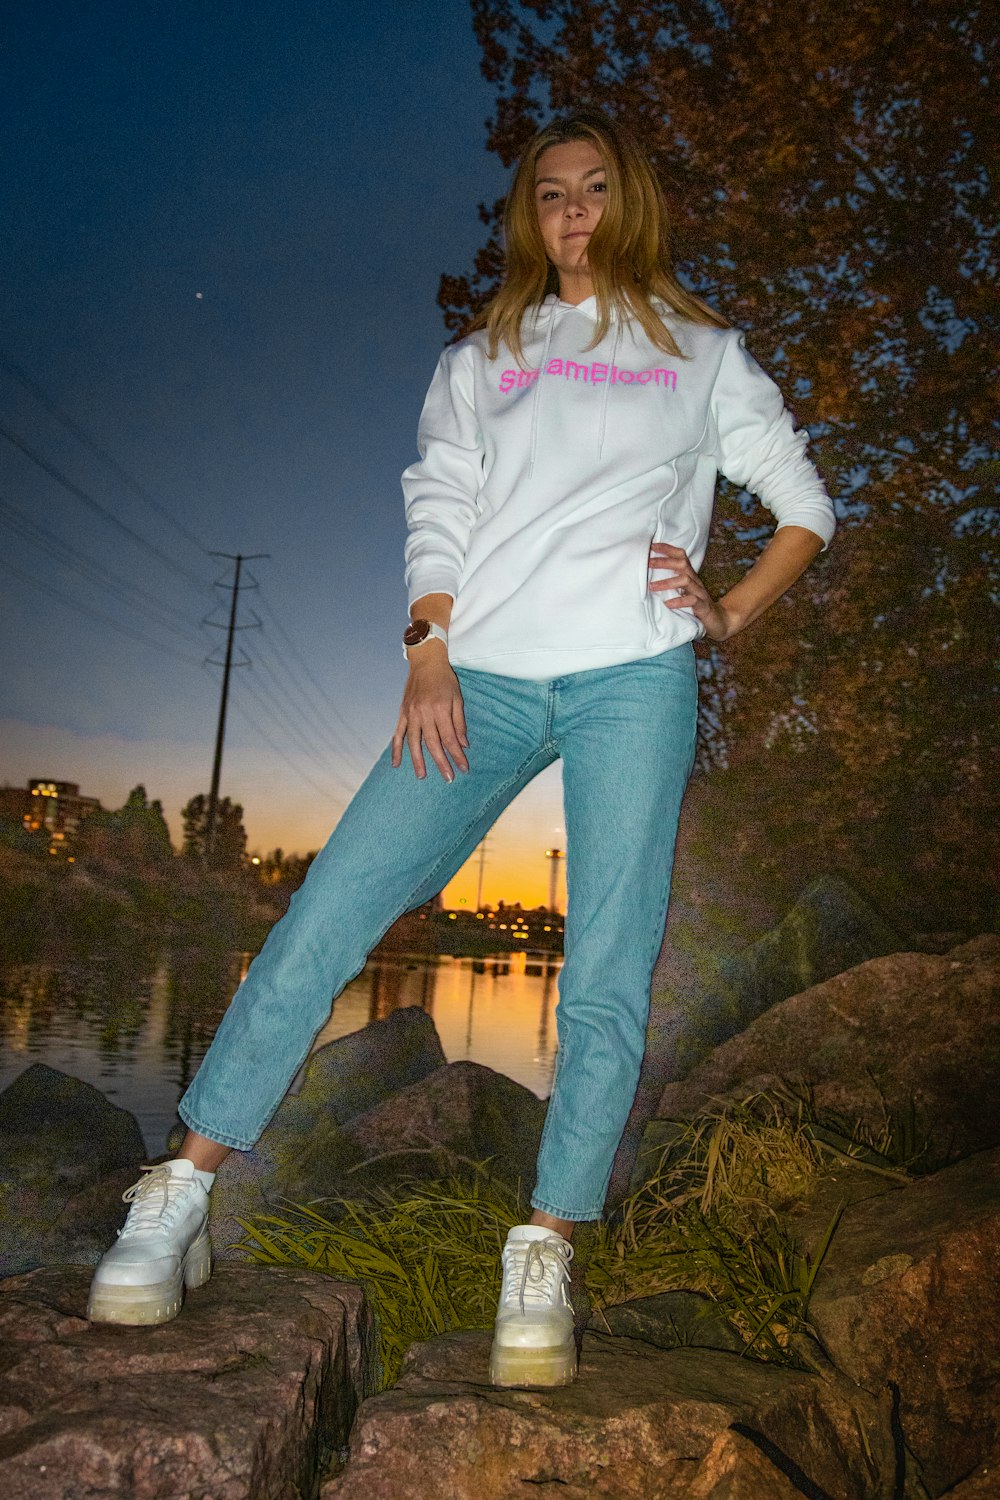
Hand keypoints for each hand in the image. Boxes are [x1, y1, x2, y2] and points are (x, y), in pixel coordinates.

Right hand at [391, 645, 469, 781]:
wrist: (425, 662)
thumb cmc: (445, 679)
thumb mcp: (458, 698)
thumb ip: (459, 723)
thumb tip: (463, 745)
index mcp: (440, 709)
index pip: (450, 738)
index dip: (457, 755)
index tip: (463, 768)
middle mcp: (424, 713)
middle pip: (433, 743)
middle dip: (441, 762)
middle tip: (448, 778)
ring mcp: (411, 714)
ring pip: (414, 742)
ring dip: (417, 760)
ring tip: (422, 776)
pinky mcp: (402, 713)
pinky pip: (398, 734)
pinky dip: (396, 749)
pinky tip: (396, 763)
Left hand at [648, 542, 735, 641]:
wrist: (718, 621)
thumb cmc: (696, 606)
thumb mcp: (683, 592)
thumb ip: (670, 584)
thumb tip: (647, 579)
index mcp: (690, 576)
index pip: (681, 556)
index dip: (668, 549)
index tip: (652, 546)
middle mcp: (696, 581)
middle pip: (682, 564)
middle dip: (664, 562)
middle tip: (648, 563)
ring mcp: (700, 593)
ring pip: (686, 580)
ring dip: (667, 582)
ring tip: (651, 586)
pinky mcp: (703, 607)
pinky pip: (692, 601)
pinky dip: (679, 601)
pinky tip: (667, 604)